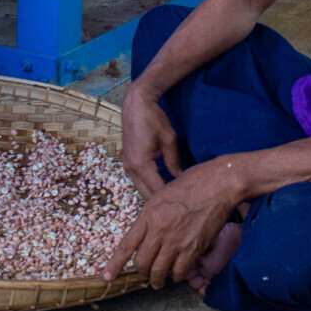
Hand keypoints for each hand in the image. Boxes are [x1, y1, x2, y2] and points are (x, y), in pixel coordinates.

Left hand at [102, 159, 239, 287]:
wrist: (218, 184)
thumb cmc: (191, 184)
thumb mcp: (161, 195)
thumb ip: (151, 216)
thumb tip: (146, 233)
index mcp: (148, 215)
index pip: (127, 245)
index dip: (115, 264)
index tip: (107, 276)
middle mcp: (159, 230)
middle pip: (142, 263)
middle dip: (142, 272)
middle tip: (146, 273)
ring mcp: (176, 240)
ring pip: (159, 271)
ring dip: (157, 280)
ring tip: (159, 282)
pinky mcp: (193, 247)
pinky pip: (180, 271)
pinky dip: (177, 276)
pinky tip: (177, 274)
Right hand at [120, 83, 181, 197]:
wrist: (136, 104)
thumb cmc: (153, 119)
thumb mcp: (169, 139)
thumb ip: (173, 161)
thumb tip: (180, 178)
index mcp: (140, 164)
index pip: (156, 190)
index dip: (169, 198)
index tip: (183, 204)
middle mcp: (130, 168)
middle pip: (146, 194)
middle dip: (161, 201)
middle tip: (179, 206)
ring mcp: (127, 165)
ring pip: (141, 189)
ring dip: (154, 194)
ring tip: (172, 199)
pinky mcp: (128, 162)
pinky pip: (139, 180)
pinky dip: (150, 185)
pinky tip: (163, 187)